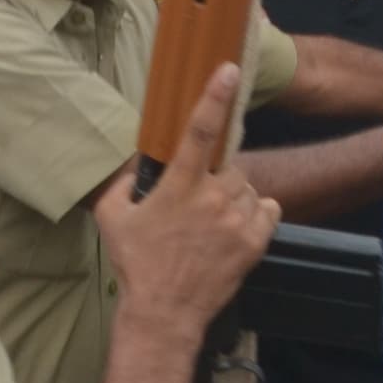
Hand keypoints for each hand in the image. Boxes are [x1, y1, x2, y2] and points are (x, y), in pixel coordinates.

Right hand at [95, 63, 280, 327]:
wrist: (164, 312)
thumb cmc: (137, 263)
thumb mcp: (113, 216)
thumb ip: (123, 182)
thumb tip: (136, 164)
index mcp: (179, 185)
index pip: (200, 131)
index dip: (215, 96)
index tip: (228, 70)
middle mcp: (213, 197)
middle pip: (230, 163)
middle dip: (218, 175)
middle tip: (199, 200)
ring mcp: (237, 220)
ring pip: (248, 187)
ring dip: (235, 196)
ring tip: (213, 222)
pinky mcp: (255, 242)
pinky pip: (268, 209)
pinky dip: (257, 213)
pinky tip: (236, 227)